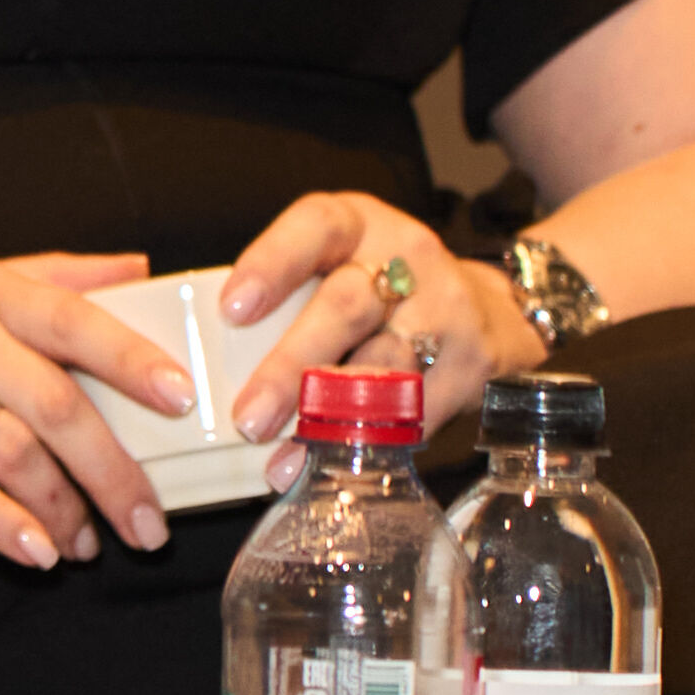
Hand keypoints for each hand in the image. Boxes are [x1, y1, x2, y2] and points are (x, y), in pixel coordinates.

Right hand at [0, 243, 196, 572]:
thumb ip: (44, 276)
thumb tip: (136, 269)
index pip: (74, 317)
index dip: (134, 358)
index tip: (184, 399)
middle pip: (56, 402)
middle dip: (114, 470)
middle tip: (150, 521)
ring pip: (11, 451)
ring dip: (62, 508)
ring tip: (86, 547)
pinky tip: (32, 551)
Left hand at [219, 187, 540, 441]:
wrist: (487, 312)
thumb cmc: (381, 291)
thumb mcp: (338, 266)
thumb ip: (287, 299)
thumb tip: (207, 368)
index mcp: (358, 223)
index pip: (314, 228)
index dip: (272, 265)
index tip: (231, 310)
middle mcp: (406, 257)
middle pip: (346, 308)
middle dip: (291, 367)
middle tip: (247, 418)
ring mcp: (446, 310)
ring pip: (383, 368)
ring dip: (328, 419)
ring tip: (281, 458)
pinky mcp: (470, 364)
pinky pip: (415, 414)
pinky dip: (368, 447)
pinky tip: (330, 471)